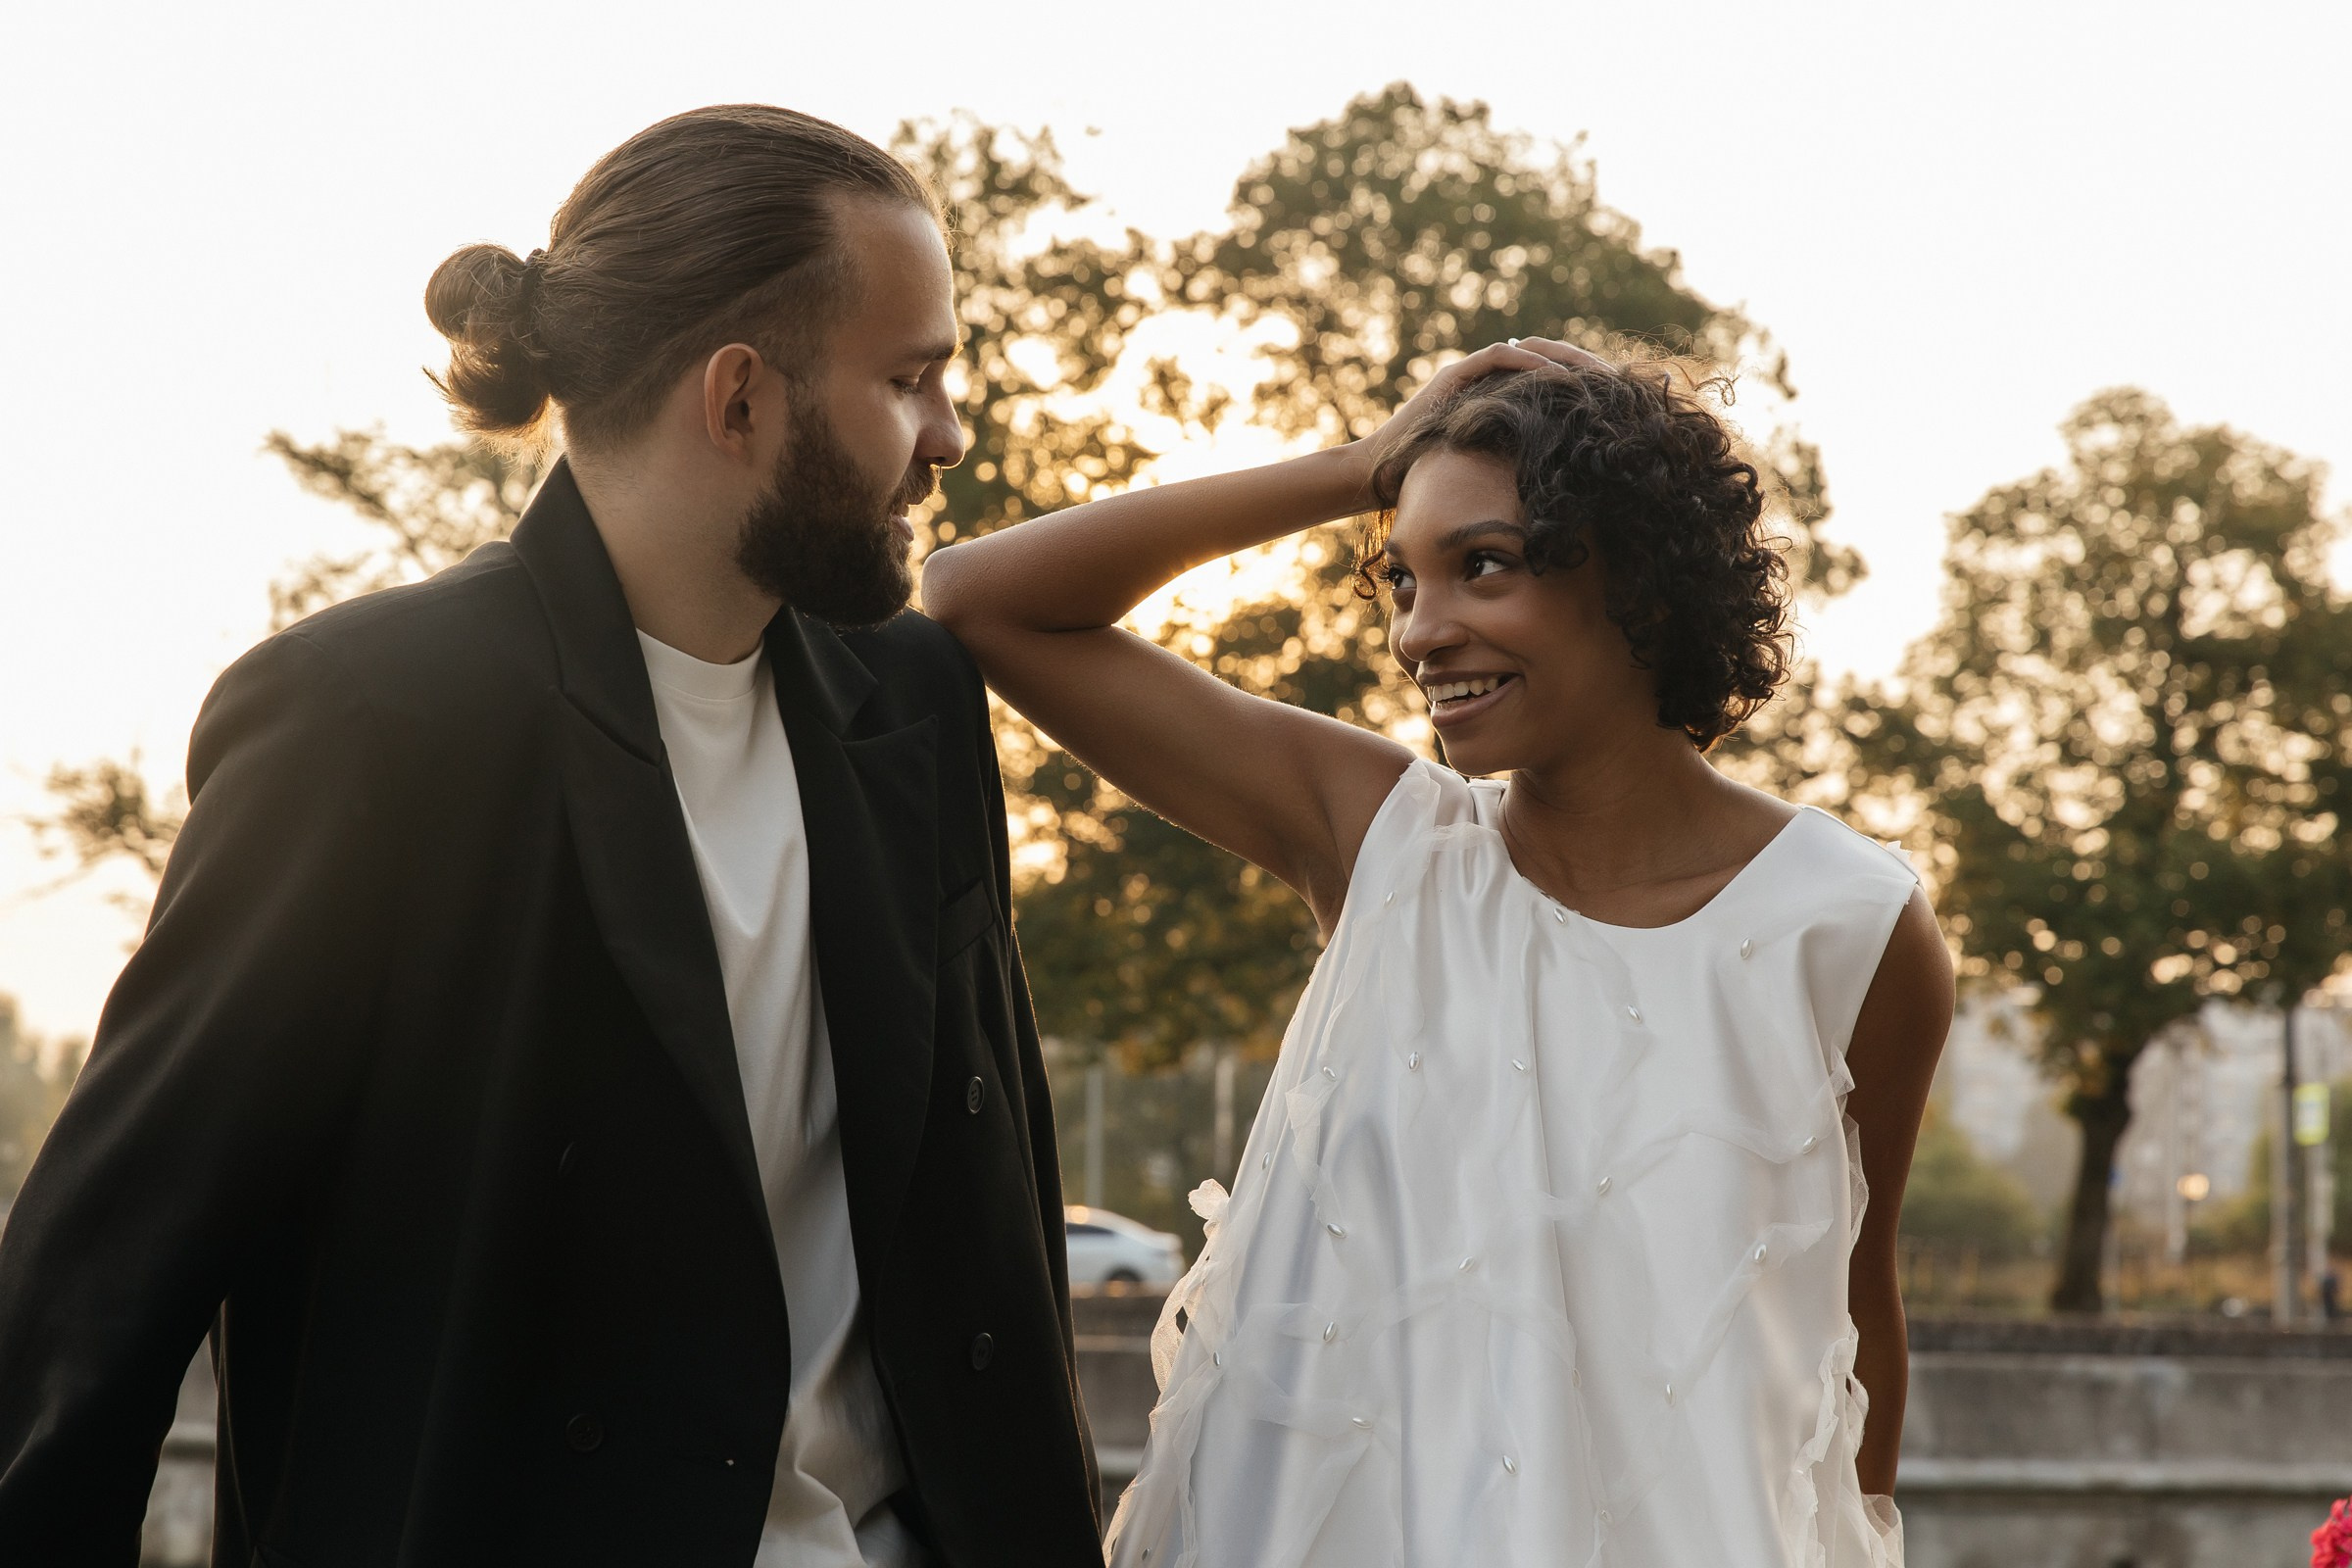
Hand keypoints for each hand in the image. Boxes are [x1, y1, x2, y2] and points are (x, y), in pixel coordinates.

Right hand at [1348, 336, 1611, 504]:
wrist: (1380, 477)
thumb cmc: (1431, 485)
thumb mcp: (1491, 474)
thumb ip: (1520, 466)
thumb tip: (1568, 486)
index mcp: (1499, 398)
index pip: (1549, 378)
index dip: (1583, 382)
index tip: (1616, 395)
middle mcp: (1486, 379)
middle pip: (1545, 357)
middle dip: (1583, 365)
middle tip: (1617, 377)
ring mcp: (1468, 374)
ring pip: (1528, 349)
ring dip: (1564, 357)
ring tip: (1596, 372)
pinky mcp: (1453, 376)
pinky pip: (1499, 357)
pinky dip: (1529, 362)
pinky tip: (1556, 375)